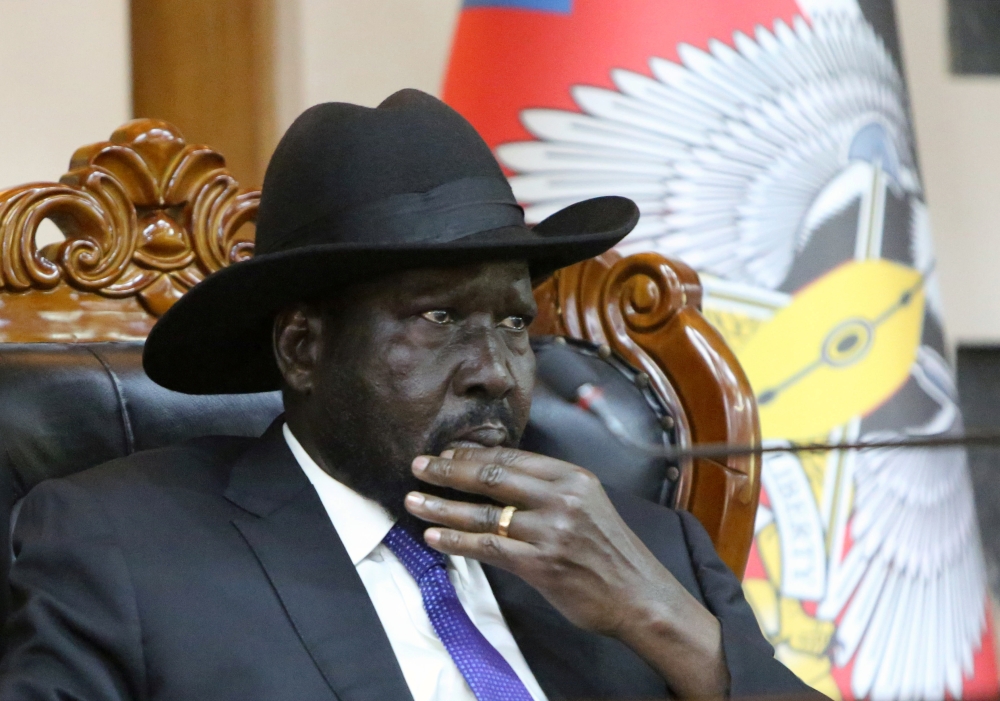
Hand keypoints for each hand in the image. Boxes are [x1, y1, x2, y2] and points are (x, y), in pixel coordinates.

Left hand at [405, 447, 728, 697]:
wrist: (640, 595)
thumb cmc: (610, 551)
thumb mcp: (588, 504)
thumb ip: (548, 489)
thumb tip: (496, 478)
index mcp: (573, 477)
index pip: (511, 456)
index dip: (472, 454)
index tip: (445, 453)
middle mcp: (562, 498)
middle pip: (492, 476)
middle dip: (449, 470)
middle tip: (418, 466)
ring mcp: (551, 531)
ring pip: (484, 513)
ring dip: (443, 506)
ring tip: (413, 501)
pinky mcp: (542, 564)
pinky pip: (489, 548)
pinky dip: (457, 540)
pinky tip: (435, 536)